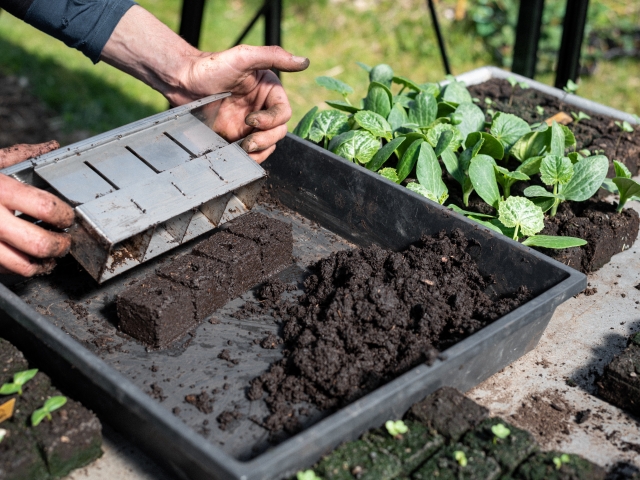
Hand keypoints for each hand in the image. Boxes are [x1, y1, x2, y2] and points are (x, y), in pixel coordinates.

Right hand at [0, 141, 74, 276]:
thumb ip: (19, 155)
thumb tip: (50, 147)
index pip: (47, 207)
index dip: (65, 216)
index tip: (68, 217)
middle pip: (40, 244)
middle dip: (60, 246)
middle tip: (65, 241)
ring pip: (23, 266)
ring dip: (42, 263)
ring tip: (48, 256)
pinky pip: (3, 270)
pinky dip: (18, 268)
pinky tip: (22, 257)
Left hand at [169, 46, 308, 162]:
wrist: (182, 81)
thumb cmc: (212, 66)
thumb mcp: (243, 56)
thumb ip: (273, 56)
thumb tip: (304, 61)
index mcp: (269, 91)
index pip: (283, 112)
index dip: (272, 120)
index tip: (252, 120)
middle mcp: (262, 108)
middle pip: (279, 132)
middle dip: (266, 139)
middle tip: (247, 142)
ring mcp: (250, 125)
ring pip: (268, 144)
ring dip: (260, 151)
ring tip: (243, 150)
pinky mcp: (236, 137)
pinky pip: (251, 152)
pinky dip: (249, 158)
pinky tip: (239, 155)